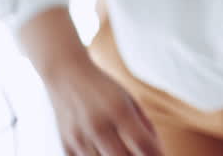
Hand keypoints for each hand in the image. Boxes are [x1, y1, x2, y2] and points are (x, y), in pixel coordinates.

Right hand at [43, 57, 162, 155]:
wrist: (65, 73)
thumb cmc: (102, 87)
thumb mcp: (128, 99)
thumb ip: (145, 125)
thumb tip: (157, 152)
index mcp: (118, 109)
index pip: (143, 144)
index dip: (156, 155)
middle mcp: (98, 125)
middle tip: (140, 153)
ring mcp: (79, 138)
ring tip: (119, 149)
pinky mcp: (67, 146)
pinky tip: (104, 150)